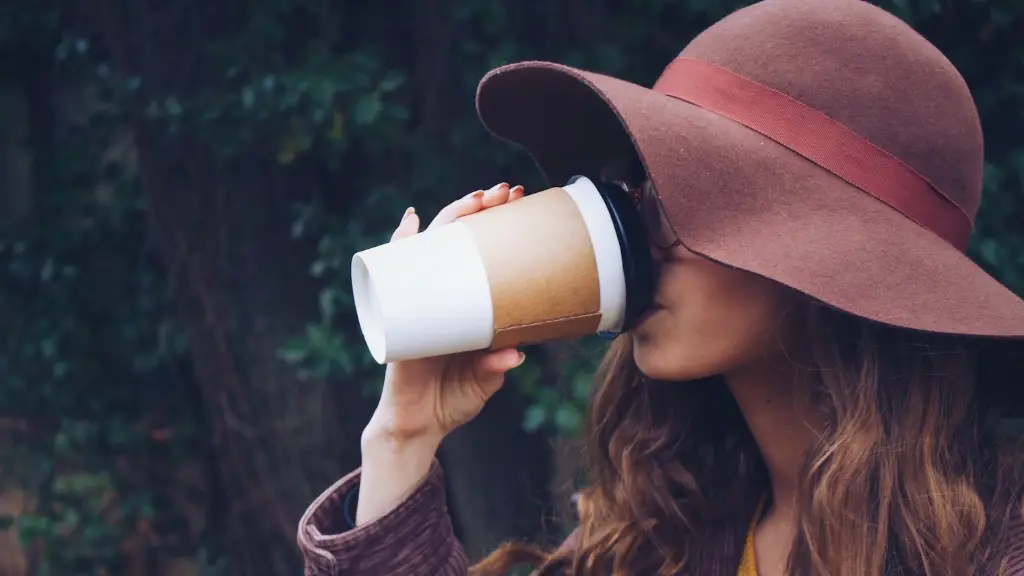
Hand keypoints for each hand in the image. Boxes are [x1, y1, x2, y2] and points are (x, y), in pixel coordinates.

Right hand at [363, 182, 527, 446]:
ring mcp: (420, 299)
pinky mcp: (398, 312)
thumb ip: (495, 367)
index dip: (502, 229)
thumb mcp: (483, 380)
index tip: (521, 206)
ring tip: (473, 200)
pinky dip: (399, 245)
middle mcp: (445, 295)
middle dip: (482, 211)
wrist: (418, 424)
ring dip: (450, 217)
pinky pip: (395, 272)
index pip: (486, 256)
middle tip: (504, 193)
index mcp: (469, 305)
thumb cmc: (453, 397)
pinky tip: (408, 223)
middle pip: (461, 241)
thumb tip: (517, 354)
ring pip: (433, 247)